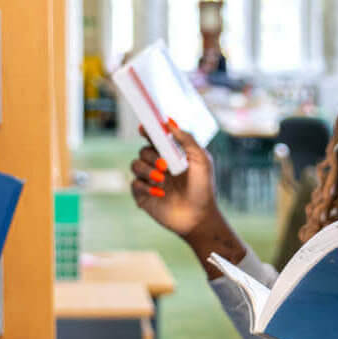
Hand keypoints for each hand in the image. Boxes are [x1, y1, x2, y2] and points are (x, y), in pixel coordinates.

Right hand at [129, 120, 218, 238]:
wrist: (199, 217)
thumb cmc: (203, 188)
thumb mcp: (201, 160)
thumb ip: (187, 139)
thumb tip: (170, 121)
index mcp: (170, 155)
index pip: (154, 138)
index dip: (147, 130)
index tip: (144, 127)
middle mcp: (157, 165)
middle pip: (143, 150)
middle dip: (152, 156)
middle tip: (165, 166)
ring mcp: (149, 180)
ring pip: (135, 165)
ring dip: (147, 170)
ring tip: (162, 179)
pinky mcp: (142, 195)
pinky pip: (134, 184)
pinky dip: (145, 186)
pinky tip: (160, 193)